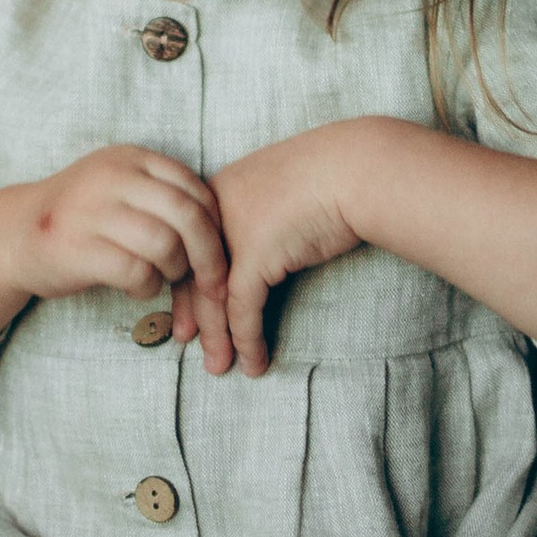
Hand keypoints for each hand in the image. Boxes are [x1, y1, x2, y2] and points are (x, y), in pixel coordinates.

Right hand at [15, 146, 229, 308]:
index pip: (193, 187)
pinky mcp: (76, 248)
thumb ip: (161, 194)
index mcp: (129, 157)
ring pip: (164, 244)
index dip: (215, 224)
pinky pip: (135, 271)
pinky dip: (147, 286)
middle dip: (210, 255)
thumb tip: (221, 227)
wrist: (14, 234)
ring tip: (164, 277)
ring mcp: (90, 211)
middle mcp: (110, 177)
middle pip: (186, 215)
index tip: (217, 251)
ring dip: (175, 271)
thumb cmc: (82, 216)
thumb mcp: (119, 186)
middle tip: (213, 282)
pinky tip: (138, 287)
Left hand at [194, 128, 373, 375]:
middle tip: (186, 341)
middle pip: (192, 271)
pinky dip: (247, 339)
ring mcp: (232, 233)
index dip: (183, 282)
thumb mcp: (275, 195)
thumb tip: (252, 251)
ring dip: (217, 338)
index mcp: (213, 193)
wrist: (355, 169)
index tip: (182, 311)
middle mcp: (214, 211)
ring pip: (213, 297)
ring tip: (218, 367)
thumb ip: (253, 219)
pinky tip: (253, 361)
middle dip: (191, 314)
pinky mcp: (256, 255)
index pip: (186, 246)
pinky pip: (244, 308)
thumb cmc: (326, 178)